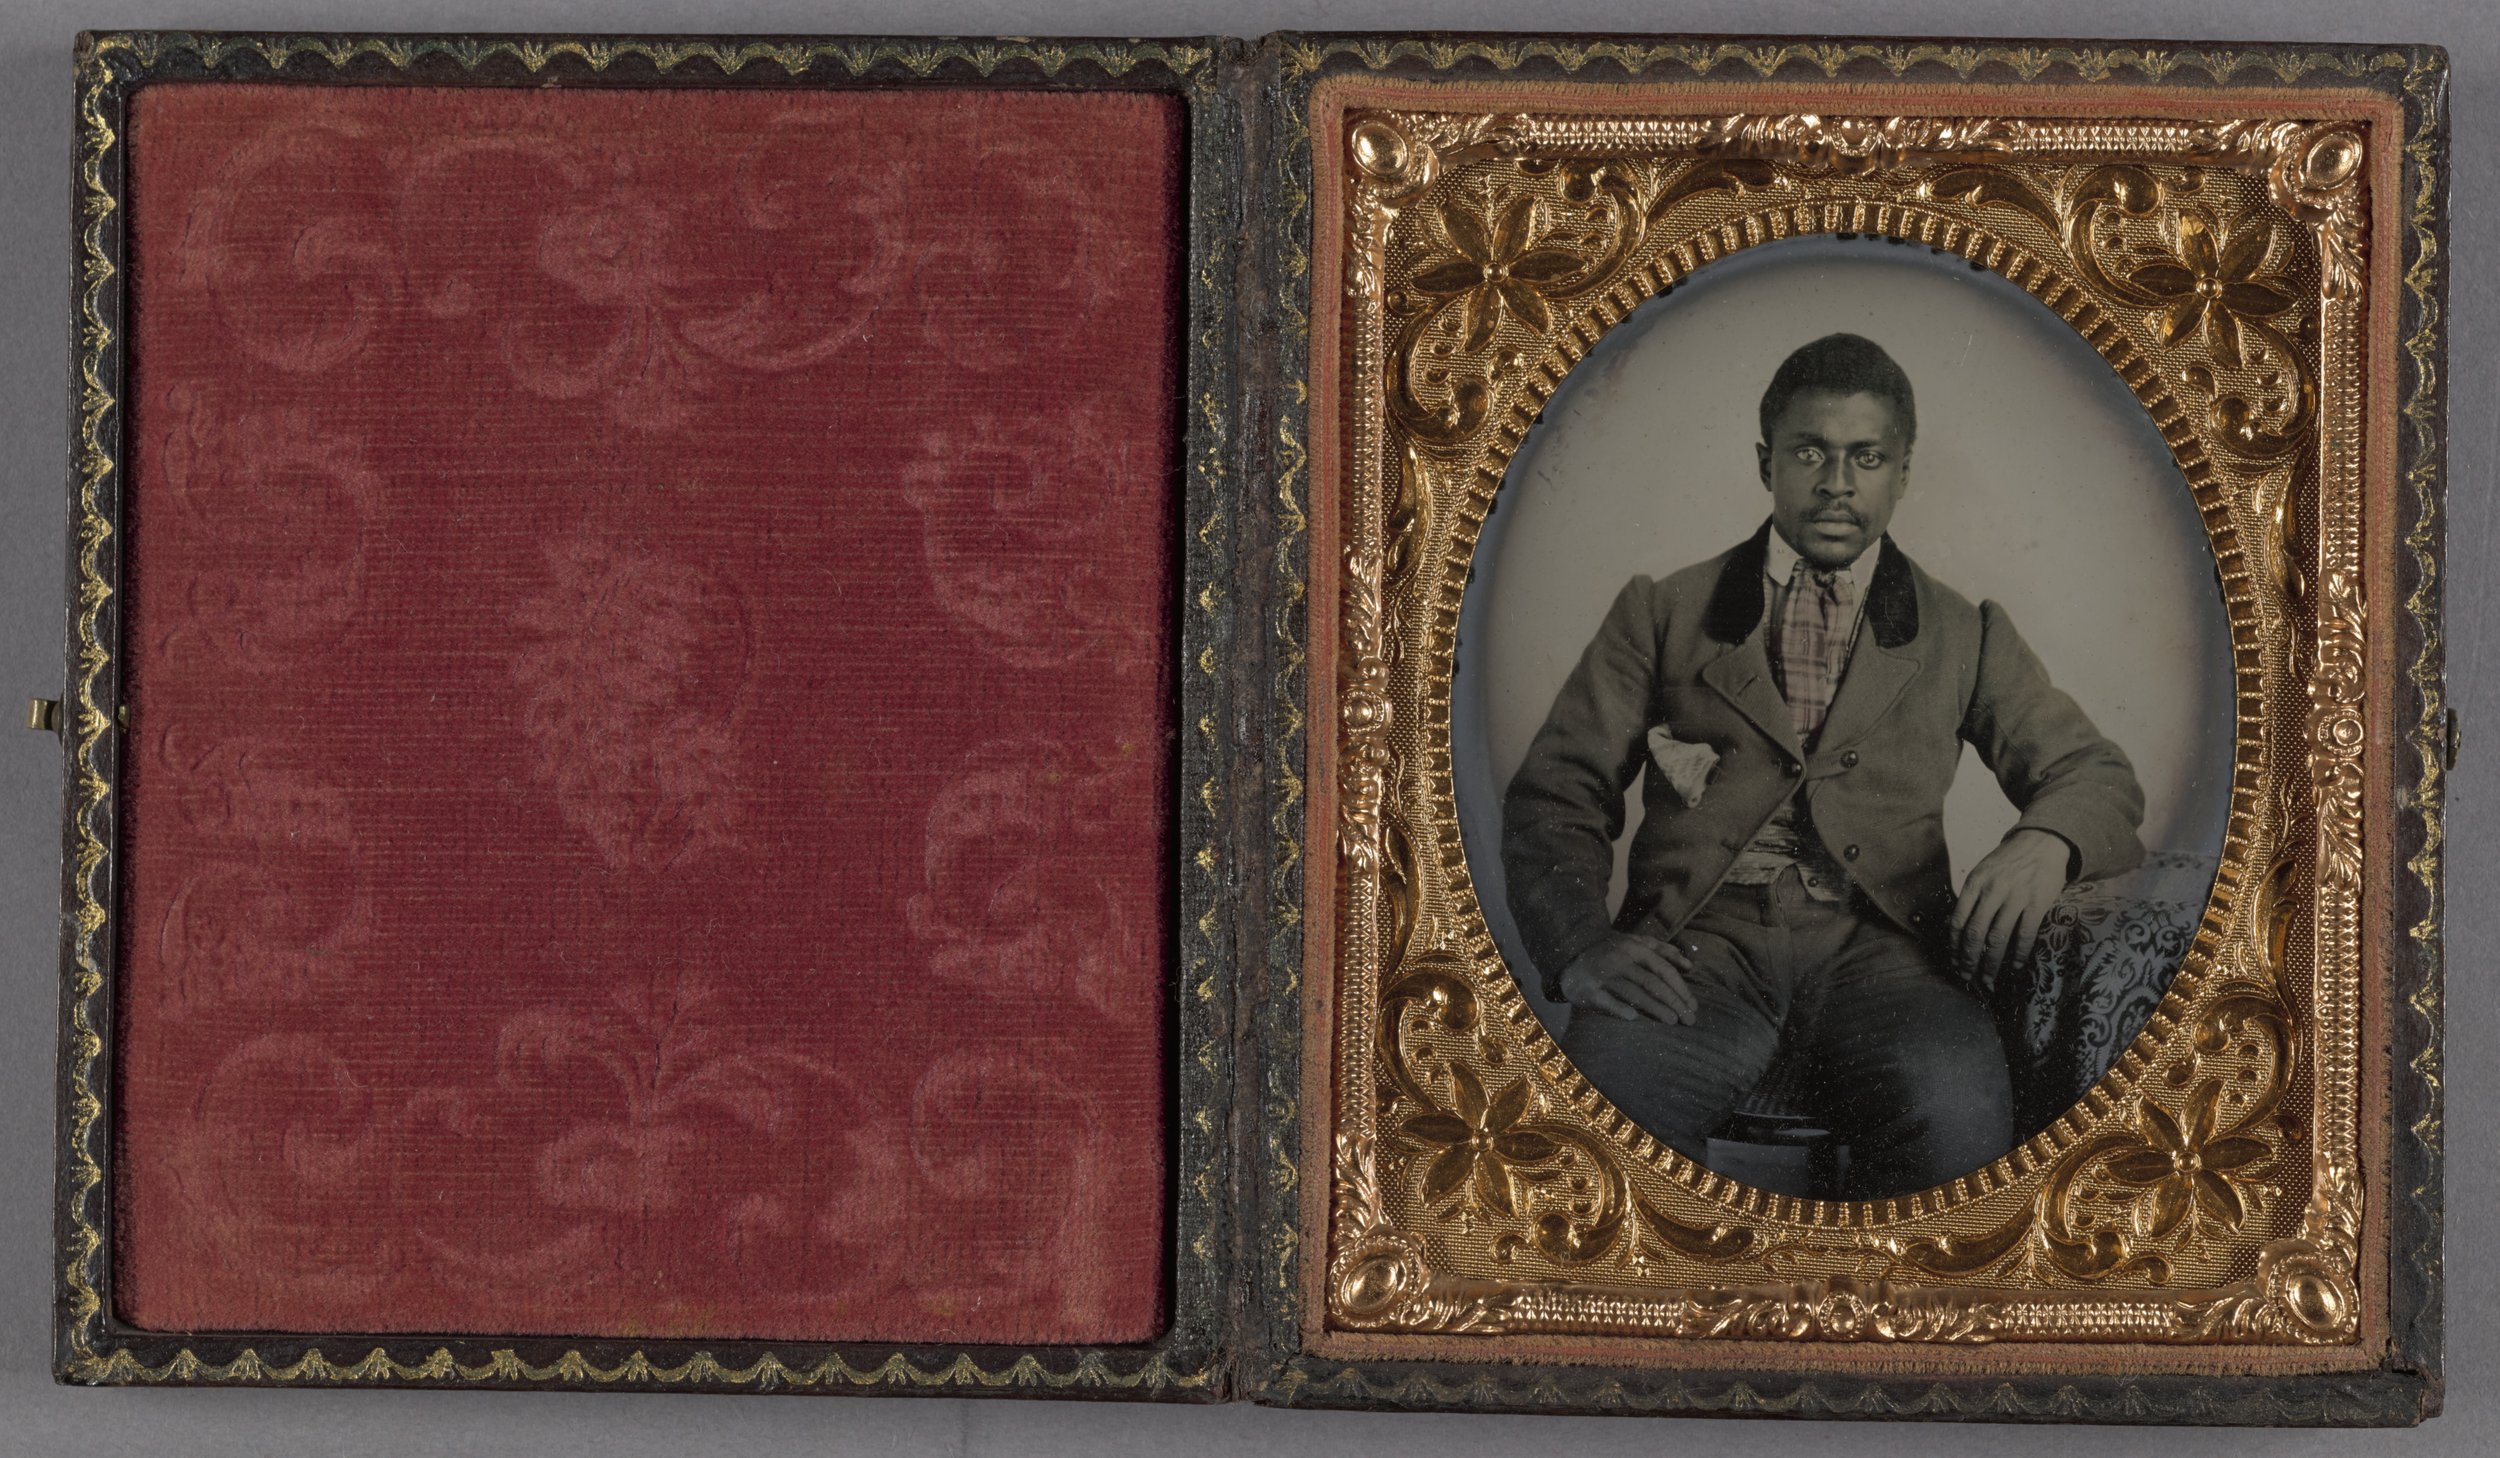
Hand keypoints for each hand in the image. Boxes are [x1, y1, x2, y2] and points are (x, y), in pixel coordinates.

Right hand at [1558, 933, 1699, 1024]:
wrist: (1570, 959)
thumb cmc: (1611, 953)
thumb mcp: (1635, 943)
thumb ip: (1662, 950)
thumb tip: (1690, 965)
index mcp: (1634, 948)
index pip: (1664, 969)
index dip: (1681, 988)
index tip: (1693, 1006)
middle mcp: (1620, 960)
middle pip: (1653, 983)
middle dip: (1674, 1002)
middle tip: (1689, 1020)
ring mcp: (1604, 974)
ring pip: (1634, 993)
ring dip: (1655, 1008)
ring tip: (1672, 1021)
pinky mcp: (1589, 989)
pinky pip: (1606, 1000)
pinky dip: (1619, 1008)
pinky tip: (1633, 1018)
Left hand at [1953, 828, 2073, 986]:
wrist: (2041, 841)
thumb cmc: (2009, 861)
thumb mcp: (1983, 871)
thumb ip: (1972, 896)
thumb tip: (1960, 927)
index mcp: (1975, 882)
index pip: (1958, 920)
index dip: (1954, 945)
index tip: (1954, 961)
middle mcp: (1992, 890)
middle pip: (1975, 933)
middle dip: (1969, 960)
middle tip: (1967, 977)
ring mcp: (2015, 896)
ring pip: (1998, 938)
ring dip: (1991, 963)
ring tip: (1988, 979)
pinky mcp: (2037, 902)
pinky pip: (2025, 934)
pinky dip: (2018, 954)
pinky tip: (2015, 967)